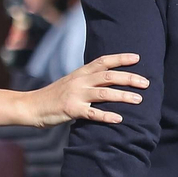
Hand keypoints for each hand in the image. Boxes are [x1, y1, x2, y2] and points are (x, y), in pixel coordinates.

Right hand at [30, 53, 146, 126]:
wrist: (31, 106)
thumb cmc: (53, 96)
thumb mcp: (70, 82)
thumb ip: (87, 80)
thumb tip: (108, 80)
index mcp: (80, 73)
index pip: (103, 61)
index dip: (120, 58)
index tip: (137, 58)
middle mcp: (79, 81)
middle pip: (108, 76)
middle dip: (129, 78)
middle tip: (146, 82)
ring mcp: (75, 95)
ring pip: (104, 93)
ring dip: (123, 96)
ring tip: (139, 100)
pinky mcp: (71, 110)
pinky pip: (93, 113)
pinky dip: (107, 116)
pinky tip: (119, 119)